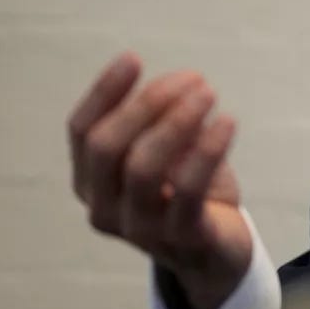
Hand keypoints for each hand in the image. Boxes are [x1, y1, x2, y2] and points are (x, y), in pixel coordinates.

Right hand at [67, 52, 251, 308]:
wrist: (218, 250)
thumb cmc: (187, 190)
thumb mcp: (166, 149)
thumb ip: (159, 120)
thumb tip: (175, 85)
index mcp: (91, 182)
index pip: (81, 132)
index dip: (103, 92)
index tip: (133, 58)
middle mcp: (104, 209)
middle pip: (107, 146)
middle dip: (147, 103)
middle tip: (193, 78)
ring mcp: (139, 230)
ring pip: (142, 168)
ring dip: (177, 121)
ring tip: (208, 94)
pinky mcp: (181, 240)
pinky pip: (188, 191)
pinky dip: (207, 151)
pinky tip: (227, 123)